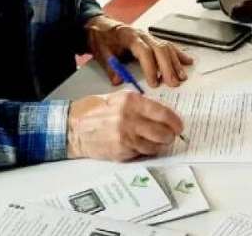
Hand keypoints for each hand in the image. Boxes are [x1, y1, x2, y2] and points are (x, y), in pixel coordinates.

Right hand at [67, 91, 183, 160]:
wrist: (73, 128)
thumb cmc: (94, 111)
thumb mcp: (118, 99)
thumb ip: (140, 105)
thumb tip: (163, 114)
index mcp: (130, 102)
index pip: (163, 113)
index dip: (175, 121)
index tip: (179, 125)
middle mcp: (129, 119)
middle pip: (163, 132)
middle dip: (170, 135)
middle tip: (170, 135)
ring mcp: (125, 137)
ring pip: (155, 146)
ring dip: (160, 145)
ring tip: (157, 142)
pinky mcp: (121, 152)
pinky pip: (142, 153)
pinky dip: (146, 150)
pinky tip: (141, 145)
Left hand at [86, 16, 193, 86]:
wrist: (100, 26)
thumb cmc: (102, 39)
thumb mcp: (102, 52)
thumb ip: (110, 67)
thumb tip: (118, 81)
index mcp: (130, 37)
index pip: (144, 52)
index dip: (151, 68)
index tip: (154, 82)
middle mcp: (143, 35)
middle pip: (160, 49)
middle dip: (168, 67)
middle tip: (173, 83)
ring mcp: (149, 36)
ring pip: (166, 47)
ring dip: (175, 63)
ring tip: (181, 77)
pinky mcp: (152, 39)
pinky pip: (168, 46)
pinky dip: (178, 54)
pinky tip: (187, 61)